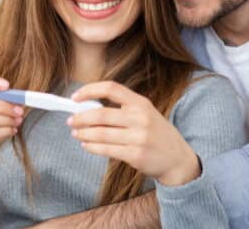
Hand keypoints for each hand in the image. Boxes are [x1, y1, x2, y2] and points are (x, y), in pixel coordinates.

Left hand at [68, 81, 200, 185]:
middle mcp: (140, 118)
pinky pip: (106, 150)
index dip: (90, 90)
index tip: (75, 97)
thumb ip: (121, 109)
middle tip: (70, 121)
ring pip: (101, 134)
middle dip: (80, 118)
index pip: (111, 88)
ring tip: (76, 134)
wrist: (178, 159)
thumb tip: (87, 108)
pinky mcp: (135, 155)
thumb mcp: (145, 114)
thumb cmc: (156, 134)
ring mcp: (138, 137)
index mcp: (141, 103)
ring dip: (83, 134)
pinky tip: (86, 145)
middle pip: (101, 114)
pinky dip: (92, 147)